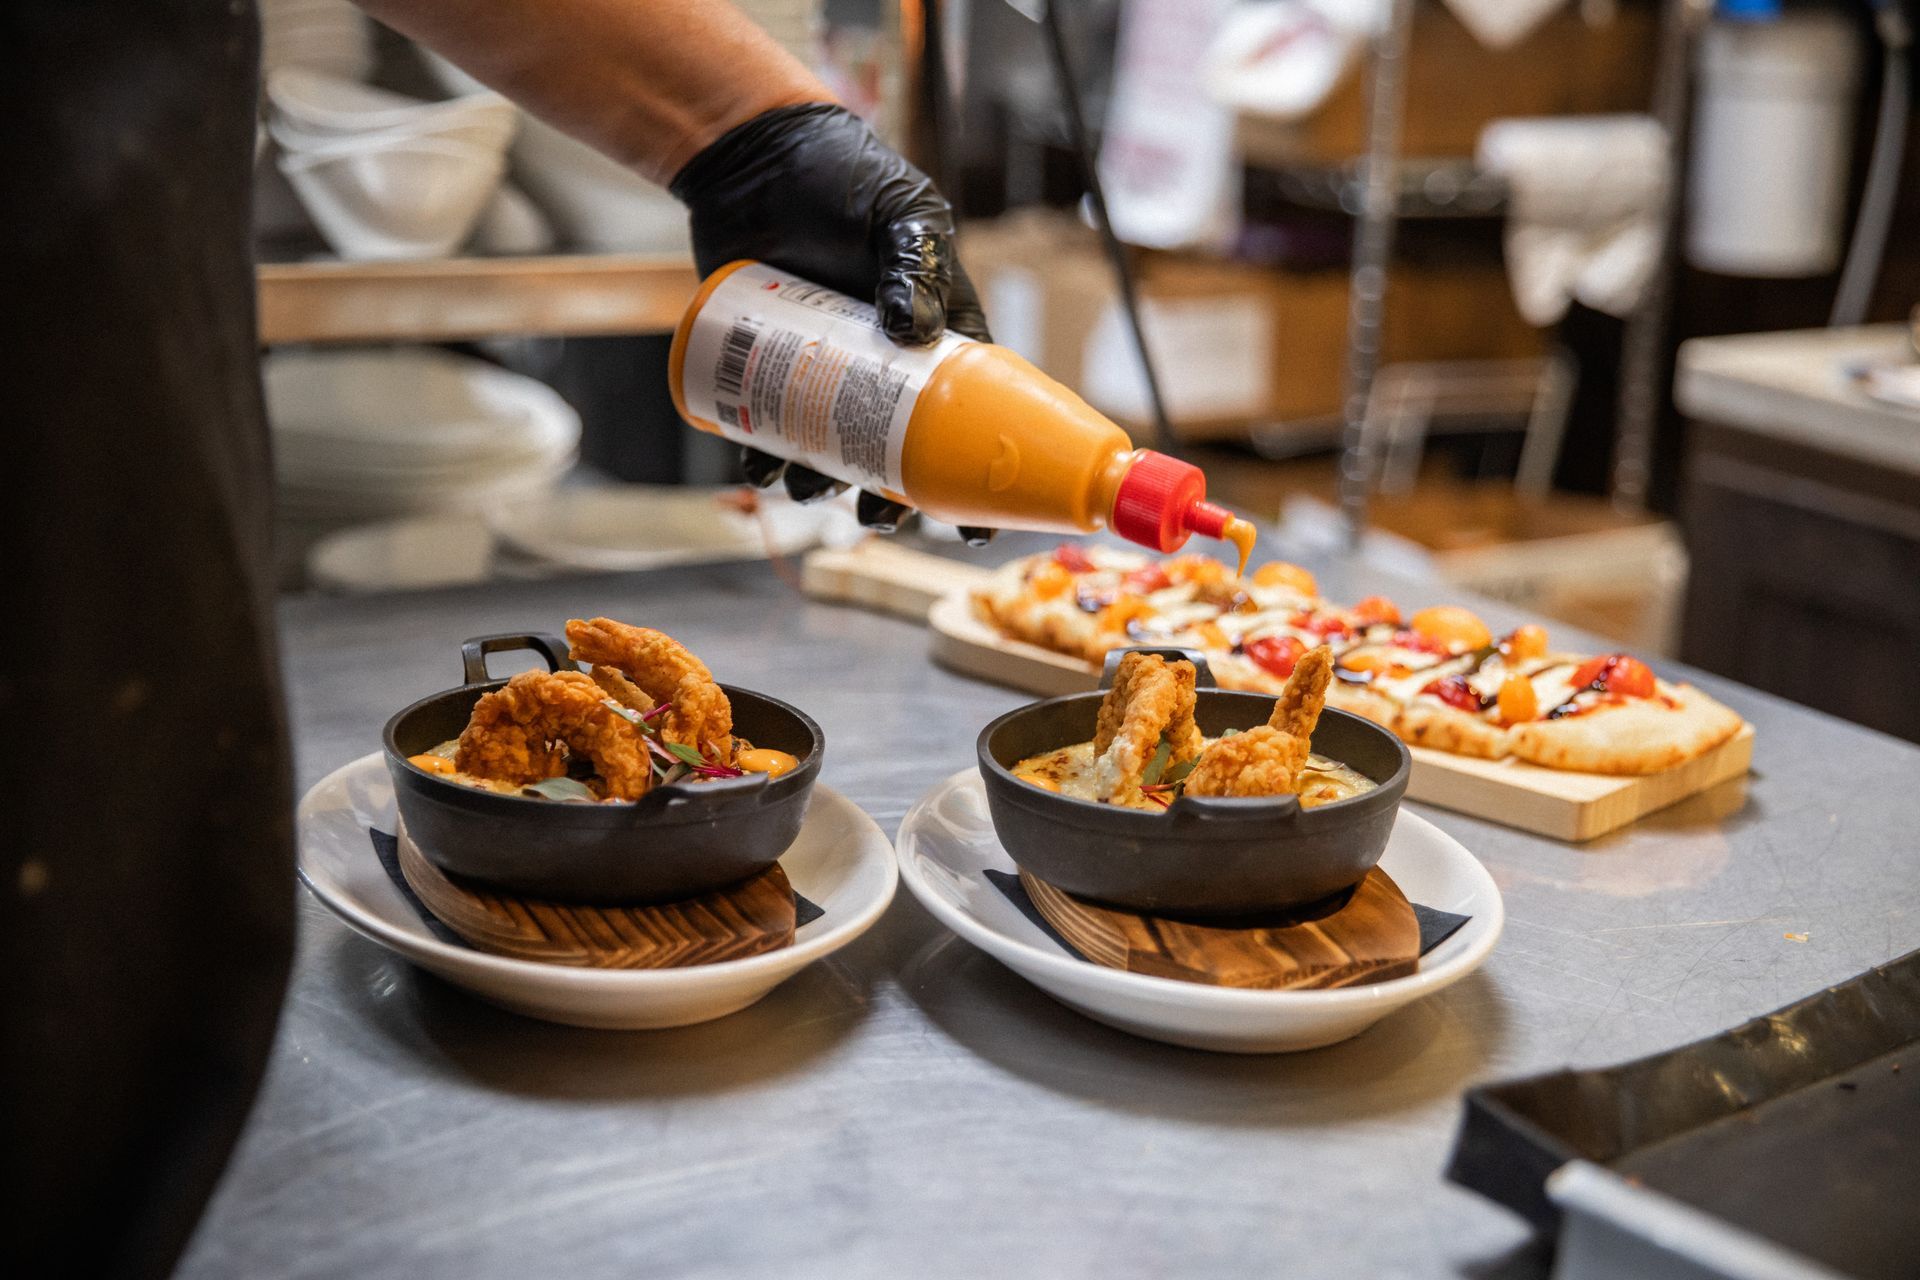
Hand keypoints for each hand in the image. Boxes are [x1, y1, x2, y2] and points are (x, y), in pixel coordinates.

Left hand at [670, 103, 995, 544]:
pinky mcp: (769, 362)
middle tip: (875, 517)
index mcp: (935, 335)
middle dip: (889, 495)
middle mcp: (884, 364)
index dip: (972, 472)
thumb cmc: (846, 178)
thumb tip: (910, 333)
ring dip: (823, 482)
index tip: (976, 526)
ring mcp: (825, 368)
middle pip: (897, 450)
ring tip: (807, 489)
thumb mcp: (901, 214)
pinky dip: (764, 454)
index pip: (967, 415)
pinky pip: (769, 424)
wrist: (755, 159)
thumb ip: (913, 263)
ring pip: (832, 448)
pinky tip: (760, 468)